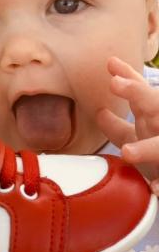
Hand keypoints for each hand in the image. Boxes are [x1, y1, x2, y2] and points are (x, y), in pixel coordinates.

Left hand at [96, 56, 158, 195]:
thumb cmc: (156, 151)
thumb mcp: (139, 134)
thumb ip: (118, 124)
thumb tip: (99, 111)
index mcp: (153, 116)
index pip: (141, 93)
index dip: (128, 79)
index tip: (110, 64)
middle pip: (154, 105)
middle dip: (137, 93)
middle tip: (115, 83)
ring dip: (147, 148)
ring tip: (127, 152)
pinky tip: (154, 187)